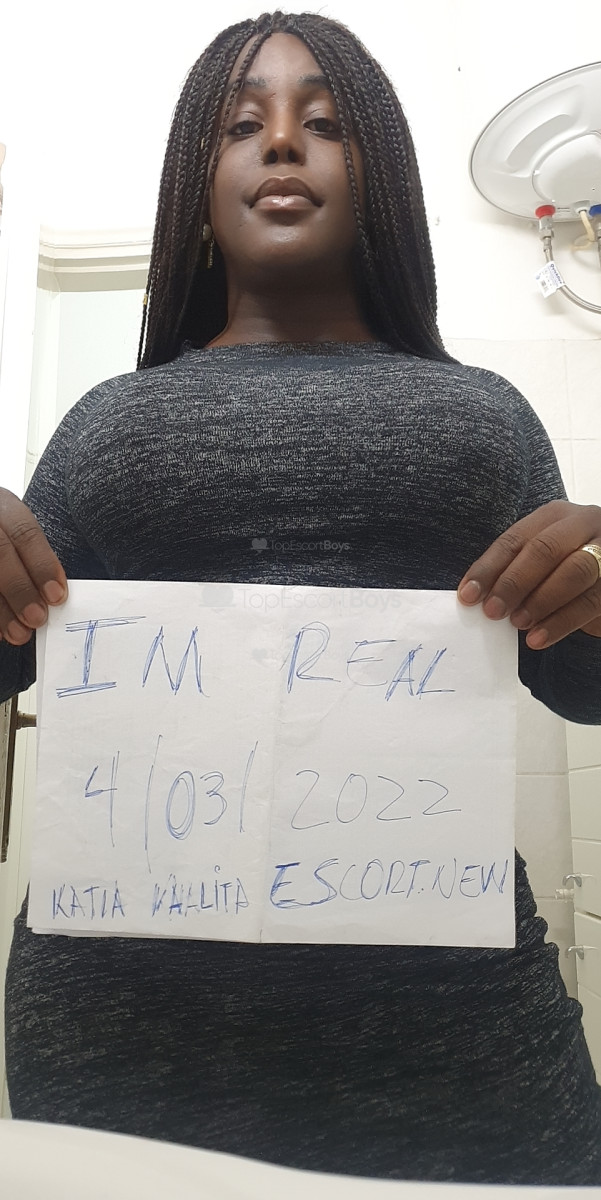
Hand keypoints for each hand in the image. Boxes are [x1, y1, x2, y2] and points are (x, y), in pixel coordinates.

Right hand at [0, 488, 67, 644]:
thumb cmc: (4, 537)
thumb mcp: (14, 531)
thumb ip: (29, 557)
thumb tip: (52, 596)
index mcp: (2, 505)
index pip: (24, 532)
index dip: (42, 565)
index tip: (56, 595)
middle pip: (0, 552)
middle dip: (20, 589)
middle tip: (36, 618)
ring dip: (0, 609)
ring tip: (18, 633)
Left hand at [457, 500, 600, 649]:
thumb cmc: (564, 569)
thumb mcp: (539, 560)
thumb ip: (513, 570)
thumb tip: (475, 596)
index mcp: (555, 516)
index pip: (516, 538)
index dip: (489, 568)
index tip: (469, 595)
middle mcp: (584, 524)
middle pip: (545, 549)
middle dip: (514, 582)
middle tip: (493, 611)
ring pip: (574, 572)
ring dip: (540, 601)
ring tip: (517, 623)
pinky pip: (590, 602)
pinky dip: (561, 623)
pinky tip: (539, 638)